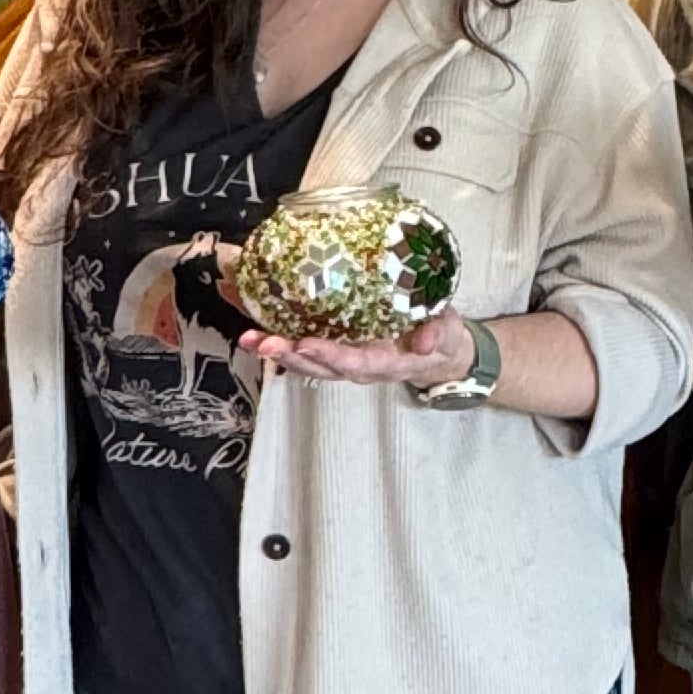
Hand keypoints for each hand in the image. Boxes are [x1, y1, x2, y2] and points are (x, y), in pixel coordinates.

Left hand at [240, 309, 474, 389]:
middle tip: (259, 342)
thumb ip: (438, 333)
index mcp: (385, 363)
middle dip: (287, 355)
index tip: (304, 344)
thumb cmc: (441, 338)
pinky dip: (278, 339)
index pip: (354, 362)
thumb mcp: (446, 332)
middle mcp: (358, 367)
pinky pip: (304, 350)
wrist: (438, 354)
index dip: (328, 355)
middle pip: (318, 367)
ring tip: (246, 337)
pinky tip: (255, 326)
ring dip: (274, 350)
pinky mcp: (336, 351)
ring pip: (305, 362)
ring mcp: (343, 361)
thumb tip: (427, 341)